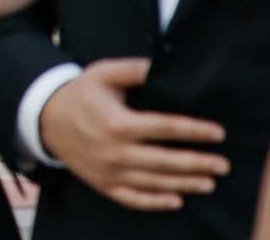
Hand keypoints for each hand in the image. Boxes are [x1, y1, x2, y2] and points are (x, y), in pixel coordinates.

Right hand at [39, 58, 228, 210]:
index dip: (194, 131)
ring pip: (154, 182)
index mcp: (117, 122)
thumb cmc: (81, 93)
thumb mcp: (102, 73)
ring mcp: (109, 171)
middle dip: (197, 163)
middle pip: (165, 161)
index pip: (165, 128)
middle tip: (223, 165)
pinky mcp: (103, 184)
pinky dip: (155, 202)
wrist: (46, 118)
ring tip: (209, 183)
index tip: (217, 133)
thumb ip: (133, 69)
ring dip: (185, 184)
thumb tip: (161, 67)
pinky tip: (176, 199)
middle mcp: (114, 150)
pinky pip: (133, 198)